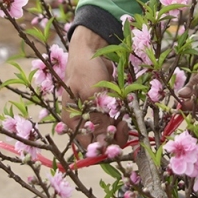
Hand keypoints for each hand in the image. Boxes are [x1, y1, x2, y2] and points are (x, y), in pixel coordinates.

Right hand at [61, 27, 128, 148]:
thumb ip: (99, 120)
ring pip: (109, 132)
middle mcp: (82, 121)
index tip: (116, 143)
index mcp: (72, 121)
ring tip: (125, 119)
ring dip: (119, 128)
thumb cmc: (86, 69)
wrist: (93, 49)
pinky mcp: (105, 107)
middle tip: (123, 126)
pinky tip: (125, 110)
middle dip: (113, 137)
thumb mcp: (93, 94)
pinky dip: (121, 118)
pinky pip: (114, 120)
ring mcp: (94, 114)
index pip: (87, 145)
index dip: (102, 148)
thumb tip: (103, 145)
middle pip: (99, 141)